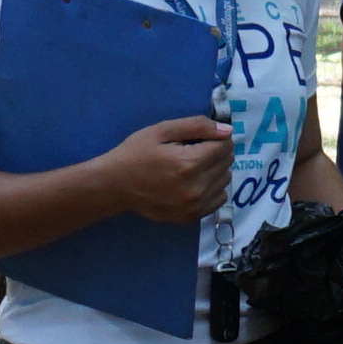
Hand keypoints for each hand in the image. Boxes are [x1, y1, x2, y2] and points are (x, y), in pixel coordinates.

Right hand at [91, 113, 233, 223]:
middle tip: (194, 150)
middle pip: (227, 163)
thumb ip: (196, 126)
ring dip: (215, 170)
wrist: (114, 185)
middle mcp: (197, 187)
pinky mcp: (192, 216)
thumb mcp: (162, 131)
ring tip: (192, 167)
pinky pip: (219, 198)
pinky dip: (212, 188)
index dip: (215, 137)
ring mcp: (195, 205)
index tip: (200, 138)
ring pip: (225, 180)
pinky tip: (193, 182)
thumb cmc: (136, 153)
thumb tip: (227, 131)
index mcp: (190, 163)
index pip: (225, 146)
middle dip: (216, 152)